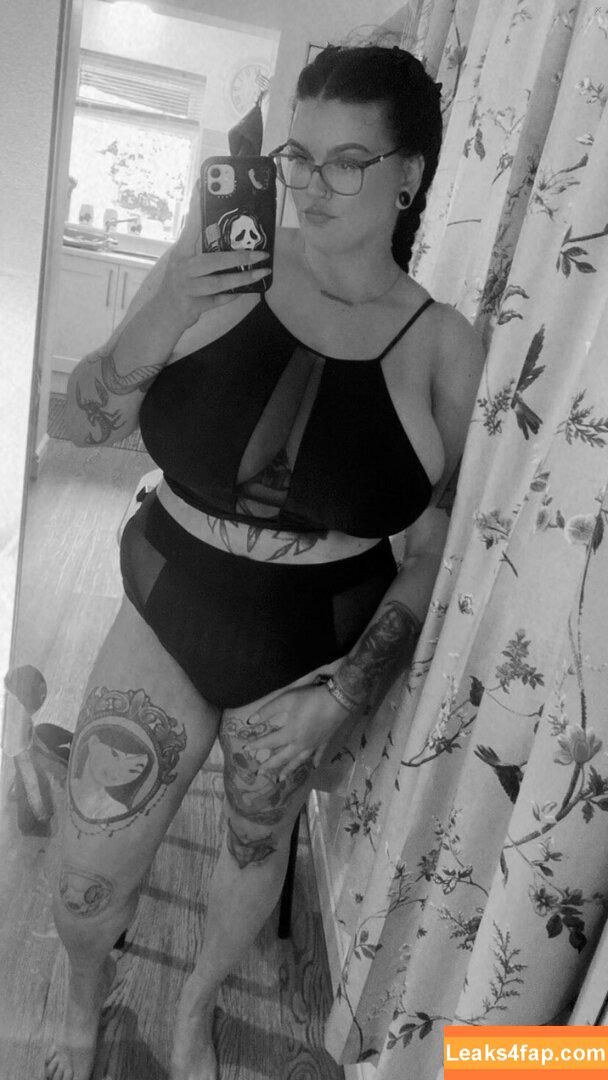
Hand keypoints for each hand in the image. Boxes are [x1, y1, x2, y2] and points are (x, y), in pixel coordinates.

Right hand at [157, 180, 270, 326]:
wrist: (164, 314)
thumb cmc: (180, 284)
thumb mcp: (184, 262)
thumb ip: (199, 247)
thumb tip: (225, 232)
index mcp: (181, 252)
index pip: (191, 225)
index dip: (197, 206)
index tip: (203, 184)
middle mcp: (182, 267)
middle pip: (213, 260)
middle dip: (240, 256)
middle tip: (262, 253)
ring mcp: (187, 287)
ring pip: (219, 282)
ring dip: (243, 277)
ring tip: (263, 271)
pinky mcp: (194, 305)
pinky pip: (219, 299)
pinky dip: (233, 295)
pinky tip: (249, 290)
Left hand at [243, 684, 350, 781]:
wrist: (337, 700)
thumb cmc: (310, 699)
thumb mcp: (286, 700)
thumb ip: (268, 711)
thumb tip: (250, 721)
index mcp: (289, 734)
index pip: (269, 742)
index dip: (257, 745)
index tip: (246, 749)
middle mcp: (300, 744)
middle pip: (282, 757)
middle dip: (270, 765)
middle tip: (260, 773)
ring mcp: (313, 745)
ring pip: (298, 761)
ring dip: (289, 770)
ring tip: (281, 779)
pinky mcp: (324, 741)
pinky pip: (318, 755)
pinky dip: (316, 761)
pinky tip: (314, 767)